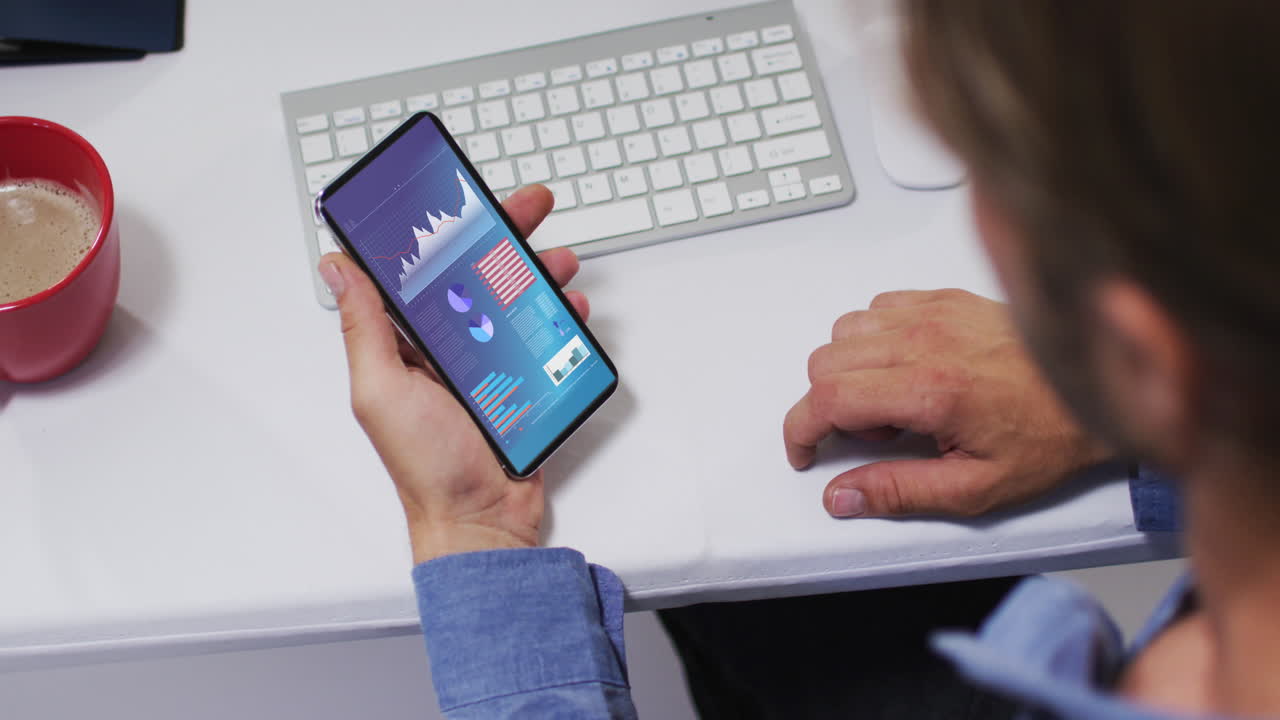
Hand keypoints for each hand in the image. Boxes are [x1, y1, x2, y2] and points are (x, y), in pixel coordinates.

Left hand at [318, 185, 587, 563]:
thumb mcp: (381, 391)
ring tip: (559, 264)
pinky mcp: (520, 379)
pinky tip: (570, 311)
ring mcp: (485, 361)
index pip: (419, 268)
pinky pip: (541, 336)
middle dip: (504, 234)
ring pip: (514, 298)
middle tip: (530, 207)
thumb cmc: (426, 467)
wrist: (481, 521)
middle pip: (475, 272)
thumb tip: (338, 266)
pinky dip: (559, 318)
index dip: (440, 227)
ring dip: (539, 272)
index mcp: (404, 342)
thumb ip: (363, 327)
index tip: (457, 195)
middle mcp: (444, 345)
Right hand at [784, 289, 1111, 518]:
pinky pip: (879, 307)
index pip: (827, 398)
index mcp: (931, 390)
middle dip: (827, 406)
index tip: (805, 451)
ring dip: (849, 369)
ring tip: (893, 401)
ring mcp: (935, 313)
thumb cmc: (1049, 436)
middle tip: (873, 436)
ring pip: (845, 330)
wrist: (1099, 389)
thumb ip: (900, 492)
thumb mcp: (976, 488)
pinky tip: (906, 366)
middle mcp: (926, 342)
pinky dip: (875, 337)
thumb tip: (842, 496)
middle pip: (826, 362)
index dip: (800, 430)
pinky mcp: (947, 299)